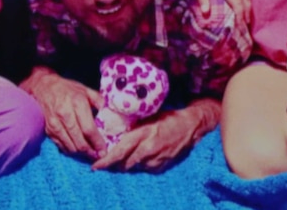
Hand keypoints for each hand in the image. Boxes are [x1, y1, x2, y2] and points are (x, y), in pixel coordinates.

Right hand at [20, 67, 106, 158]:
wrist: (43, 86)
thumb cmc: (67, 89)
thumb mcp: (85, 90)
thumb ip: (98, 100)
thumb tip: (108, 112)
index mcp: (77, 103)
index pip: (89, 129)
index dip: (97, 142)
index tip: (103, 150)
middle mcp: (65, 114)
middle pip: (79, 141)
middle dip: (90, 151)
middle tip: (97, 154)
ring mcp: (55, 123)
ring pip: (70, 146)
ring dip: (80, 153)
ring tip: (88, 153)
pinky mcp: (49, 129)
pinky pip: (61, 145)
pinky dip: (70, 150)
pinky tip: (76, 148)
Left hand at [91, 99, 218, 171]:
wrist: (190, 126)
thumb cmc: (167, 118)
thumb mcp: (147, 118)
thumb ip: (132, 127)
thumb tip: (114, 132)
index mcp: (143, 134)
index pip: (120, 151)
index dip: (106, 161)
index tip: (95, 166)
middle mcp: (149, 149)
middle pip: (124, 163)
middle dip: (113, 164)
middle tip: (104, 162)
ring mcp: (156, 160)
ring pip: (133, 167)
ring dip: (126, 164)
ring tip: (122, 157)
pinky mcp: (162, 167)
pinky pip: (144, 169)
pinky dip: (139, 165)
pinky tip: (139, 156)